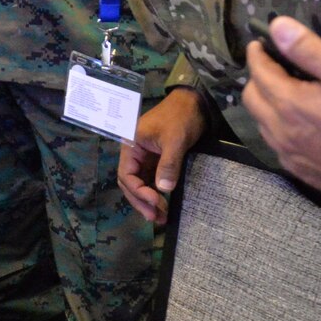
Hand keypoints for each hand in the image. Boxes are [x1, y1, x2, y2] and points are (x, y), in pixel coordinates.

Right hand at [117, 88, 205, 222]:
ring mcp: (145, 157)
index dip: (139, 192)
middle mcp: (134, 153)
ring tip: (161, 218)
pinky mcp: (157, 160)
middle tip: (156, 218)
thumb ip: (168, 164)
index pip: (126, 175)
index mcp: (131, 145)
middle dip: (141, 201)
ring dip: (148, 201)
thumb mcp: (175, 140)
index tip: (156, 202)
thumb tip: (163, 190)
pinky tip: (164, 205)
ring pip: (140, 184)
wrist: (194, 103)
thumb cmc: (180, 118)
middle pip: (130, 183)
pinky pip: (151, 180)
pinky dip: (156, 193)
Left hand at [241, 17, 320, 199]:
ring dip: (267, 104)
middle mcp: (281, 132)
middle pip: (252, 98)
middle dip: (259, 78)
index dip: (258, 54)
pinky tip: (300, 123)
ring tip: (289, 92)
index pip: (259, 72)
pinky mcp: (301, 172)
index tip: (261, 43)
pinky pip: (277, 144)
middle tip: (277, 66)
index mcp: (290, 105)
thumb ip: (310, 51)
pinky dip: (279, 127)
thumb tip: (278, 26)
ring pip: (263, 123)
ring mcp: (290, 155)